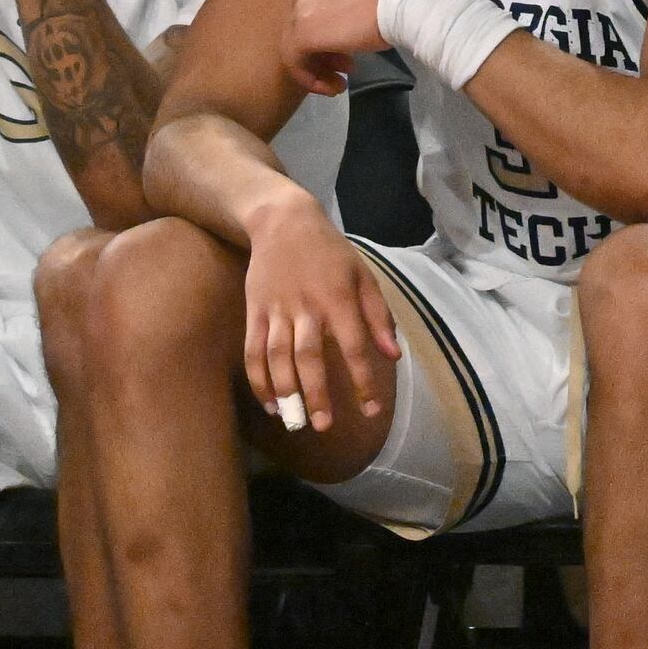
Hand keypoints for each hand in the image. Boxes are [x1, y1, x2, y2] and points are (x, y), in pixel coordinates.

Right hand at [241, 198, 397, 439]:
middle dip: (317, 394)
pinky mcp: (254, 312)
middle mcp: (306, 308)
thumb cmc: (332, 253)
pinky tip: (270, 402)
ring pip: (277, 357)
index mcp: (338, 299)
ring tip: (295, 421)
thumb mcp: (365, 277)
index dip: (362, 380)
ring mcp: (276, 310)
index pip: (353, 346)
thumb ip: (379, 317)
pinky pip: (253, 350)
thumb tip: (394, 355)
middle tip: (325, 425)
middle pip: (309, 357)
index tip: (371, 409)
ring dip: (285, 391)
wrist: (283, 223)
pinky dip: (258, 378)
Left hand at [283, 0, 398, 96]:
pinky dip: (309, 77)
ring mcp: (300, 10)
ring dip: (318, 67)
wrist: (399, 4)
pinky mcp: (302, 34)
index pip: (313, 10)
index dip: (328, 34)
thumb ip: (348, 6)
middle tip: (346, 68)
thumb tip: (348, 25)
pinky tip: (333, 87)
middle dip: (323, 53)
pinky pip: (295, 60)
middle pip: (302, 27)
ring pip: (296, 44)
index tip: (347, 50)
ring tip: (340, 83)